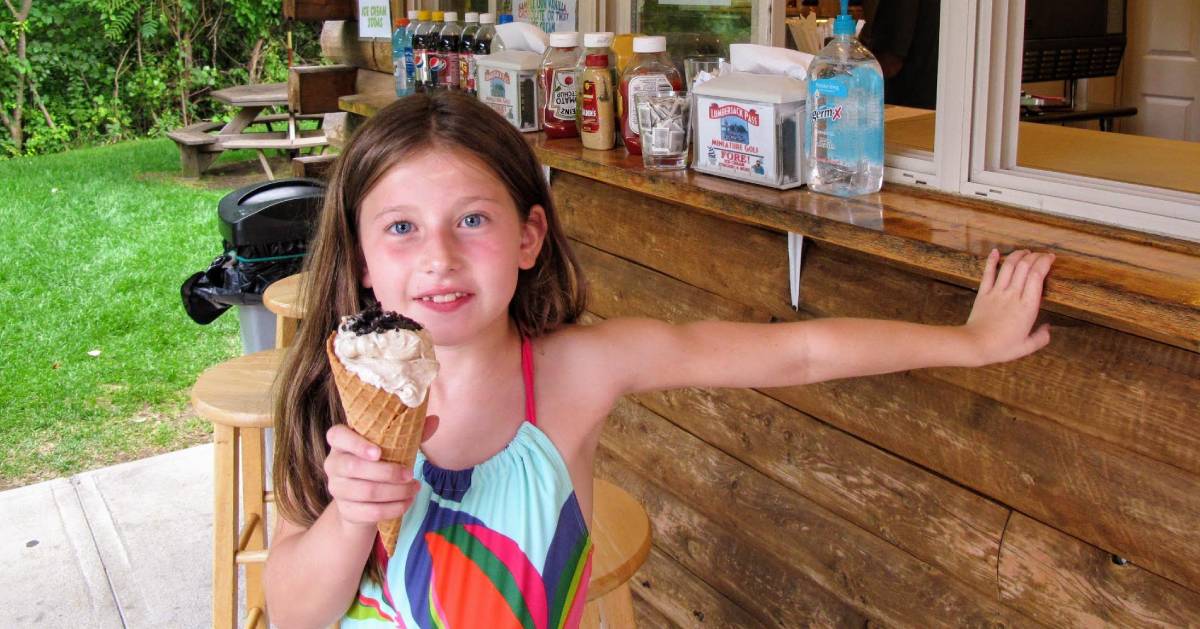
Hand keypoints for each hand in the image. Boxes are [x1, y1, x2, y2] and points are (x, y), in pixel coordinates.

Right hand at [323, 414, 438, 531]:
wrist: (362, 500)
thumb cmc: (379, 463)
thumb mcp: (392, 445)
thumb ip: (410, 432)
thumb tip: (435, 420)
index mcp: (340, 441)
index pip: (336, 435)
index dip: (356, 443)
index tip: (379, 452)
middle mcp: (333, 464)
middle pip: (354, 468)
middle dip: (388, 472)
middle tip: (411, 474)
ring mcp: (336, 488)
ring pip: (366, 492)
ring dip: (396, 492)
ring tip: (414, 488)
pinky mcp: (345, 510)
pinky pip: (370, 512)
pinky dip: (393, 508)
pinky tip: (407, 502)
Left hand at [962, 248, 1054, 365]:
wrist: (974, 345)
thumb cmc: (1001, 348)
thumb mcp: (1027, 347)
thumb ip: (1041, 337)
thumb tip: (1048, 328)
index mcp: (1027, 306)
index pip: (1037, 275)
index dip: (1045, 262)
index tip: (1050, 258)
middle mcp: (1013, 295)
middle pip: (1025, 266)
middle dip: (1035, 256)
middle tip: (1041, 254)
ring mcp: (997, 292)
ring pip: (1008, 266)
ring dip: (1017, 255)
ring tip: (1025, 251)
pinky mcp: (983, 293)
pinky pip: (988, 273)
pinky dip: (992, 260)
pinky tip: (995, 251)